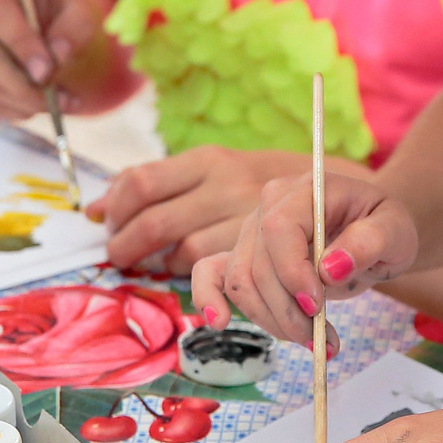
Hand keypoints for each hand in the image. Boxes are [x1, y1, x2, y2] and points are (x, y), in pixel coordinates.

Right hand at [0, 0, 107, 120]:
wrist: (48, 14)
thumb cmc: (64, 8)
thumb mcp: (80, 10)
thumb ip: (73, 30)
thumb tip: (57, 57)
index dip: (18, 43)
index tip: (48, 71)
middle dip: (20, 84)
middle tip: (58, 101)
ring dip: (20, 101)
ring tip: (58, 105)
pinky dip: (12, 108)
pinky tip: (38, 106)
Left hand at [90, 146, 301, 272]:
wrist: (348, 199)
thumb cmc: (267, 187)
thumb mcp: (218, 171)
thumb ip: (162, 185)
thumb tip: (93, 209)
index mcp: (209, 159)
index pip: (142, 182)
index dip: (115, 208)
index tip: (105, 224)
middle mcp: (226, 184)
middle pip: (154, 223)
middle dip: (125, 248)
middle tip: (118, 258)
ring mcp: (246, 217)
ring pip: (183, 254)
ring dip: (161, 267)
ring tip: (150, 265)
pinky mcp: (264, 252)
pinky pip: (214, 274)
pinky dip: (197, 283)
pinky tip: (191, 276)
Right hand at [190, 169, 417, 344]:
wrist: (374, 233)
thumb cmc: (384, 226)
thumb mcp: (395, 231)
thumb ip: (369, 243)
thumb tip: (330, 269)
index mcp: (306, 191)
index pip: (279, 229)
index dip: (291, 272)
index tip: (317, 306)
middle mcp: (269, 206)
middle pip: (257, 265)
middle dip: (287, 311)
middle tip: (322, 340)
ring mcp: (252, 231)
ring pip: (241, 283)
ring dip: (271, 320)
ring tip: (312, 340)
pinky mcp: (244, 255)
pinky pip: (212, 273)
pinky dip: (209, 297)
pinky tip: (219, 320)